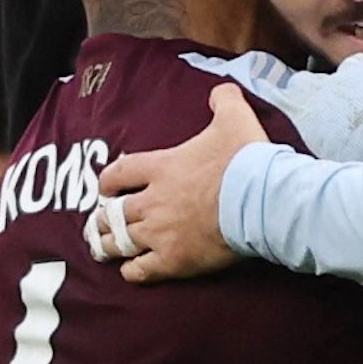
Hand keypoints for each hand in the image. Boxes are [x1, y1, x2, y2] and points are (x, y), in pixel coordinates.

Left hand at [90, 83, 266, 284]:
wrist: (261, 199)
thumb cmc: (245, 159)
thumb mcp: (235, 117)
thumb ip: (223, 101)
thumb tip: (221, 92)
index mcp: (160, 167)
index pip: (117, 174)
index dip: (107, 182)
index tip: (106, 189)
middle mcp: (152, 201)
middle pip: (113, 213)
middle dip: (104, 219)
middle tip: (101, 224)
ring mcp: (160, 233)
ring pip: (119, 242)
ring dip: (109, 245)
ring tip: (104, 249)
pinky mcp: (174, 260)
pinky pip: (140, 271)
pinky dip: (131, 271)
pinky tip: (130, 270)